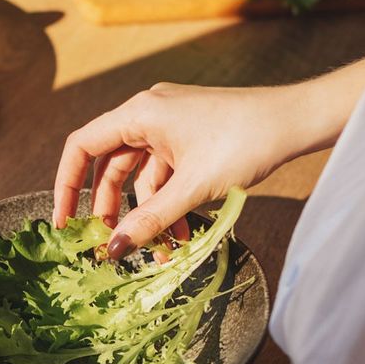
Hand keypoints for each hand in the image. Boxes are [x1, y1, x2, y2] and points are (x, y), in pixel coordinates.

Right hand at [54, 83, 303, 258]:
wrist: (298, 120)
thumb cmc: (246, 141)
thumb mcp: (192, 188)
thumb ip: (149, 220)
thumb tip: (113, 250)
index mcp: (140, 113)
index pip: (83, 147)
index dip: (67, 185)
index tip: (66, 221)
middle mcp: (150, 113)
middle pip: (111, 166)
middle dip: (111, 209)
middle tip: (113, 245)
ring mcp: (171, 125)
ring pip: (142, 175)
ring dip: (149, 212)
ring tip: (164, 249)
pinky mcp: (191, 136)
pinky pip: (167, 173)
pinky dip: (171, 202)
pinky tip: (186, 232)